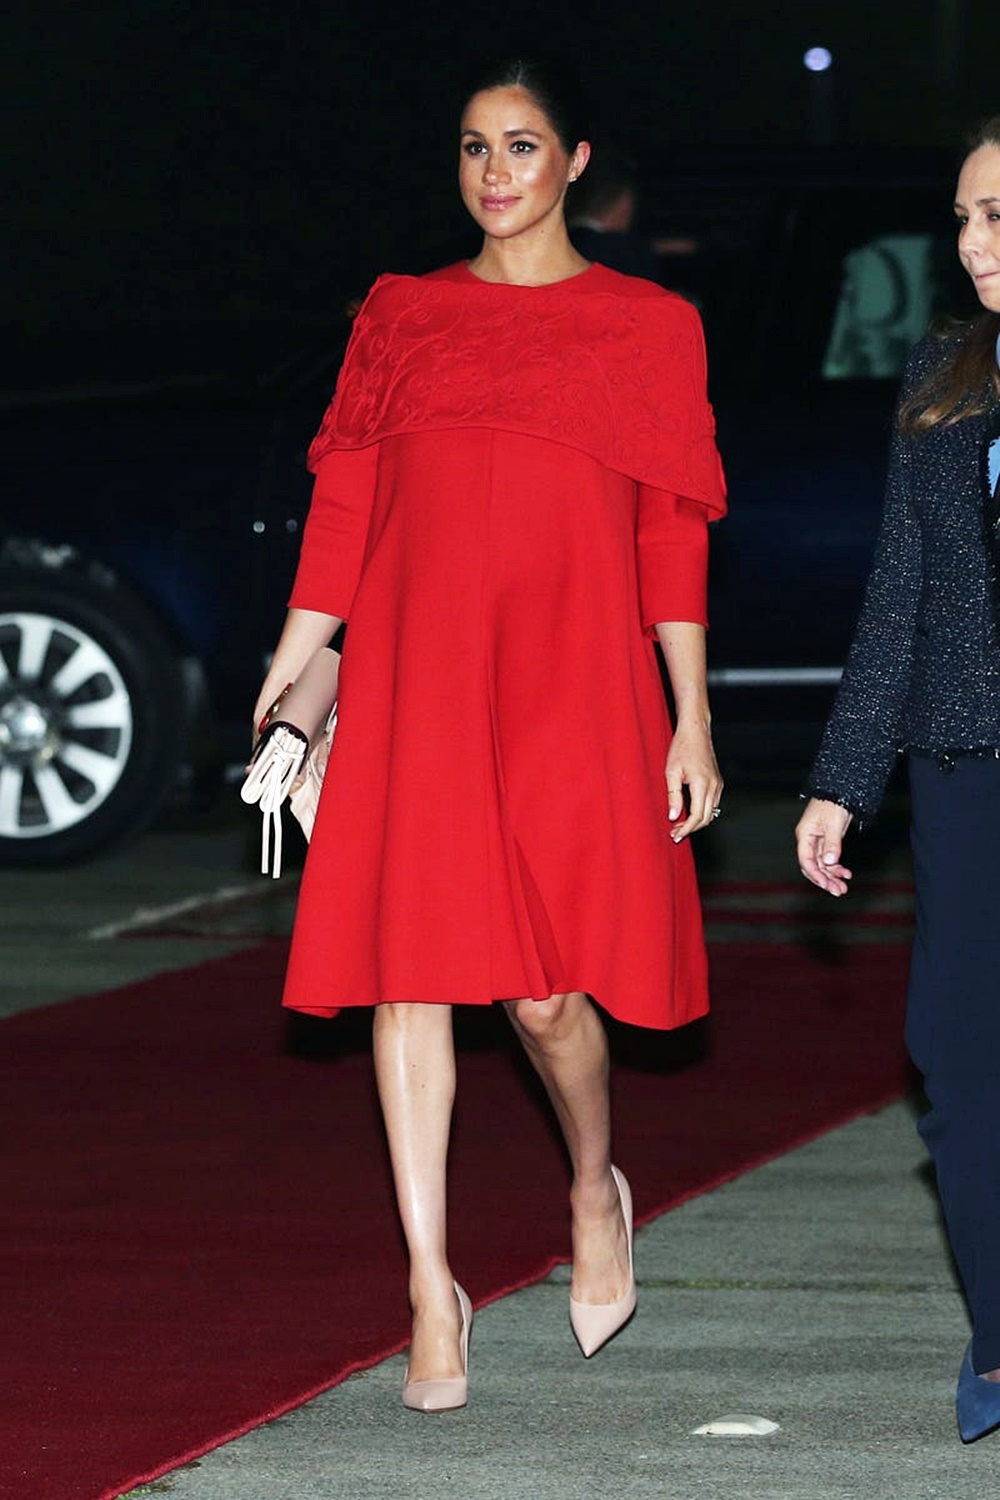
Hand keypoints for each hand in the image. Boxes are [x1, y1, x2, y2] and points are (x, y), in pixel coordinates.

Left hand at [665, 721, 723, 840]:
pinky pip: (712, 803)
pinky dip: (702, 812)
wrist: (695, 732)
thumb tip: (673, 817)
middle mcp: (714, 786)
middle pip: (706, 818)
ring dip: (697, 822)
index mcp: (702, 784)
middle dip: (691, 829)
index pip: (697, 816)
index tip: (676, 835)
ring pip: (711, 812)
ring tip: (680, 825)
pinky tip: (689, 813)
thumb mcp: (671, 772)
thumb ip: (673, 796)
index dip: (686, 829)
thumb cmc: (682, 748)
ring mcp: (718, 784)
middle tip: (675, 833)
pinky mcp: (718, 782)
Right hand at [795, 798, 853, 895]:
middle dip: (825, 880)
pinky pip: (829, 859)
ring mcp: (818, 841)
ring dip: (832, 877)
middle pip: (813, 866)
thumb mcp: (834, 823)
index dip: (815, 875)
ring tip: (843, 887)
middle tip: (838, 891)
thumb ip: (832, 843)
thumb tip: (830, 861)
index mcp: (805, 835)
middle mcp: (809, 840)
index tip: (827, 885)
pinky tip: (846, 873)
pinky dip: (837, 868)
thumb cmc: (833, 803)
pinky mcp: (827, 841)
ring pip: (822, 865)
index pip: (806, 861)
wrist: (840, 789)